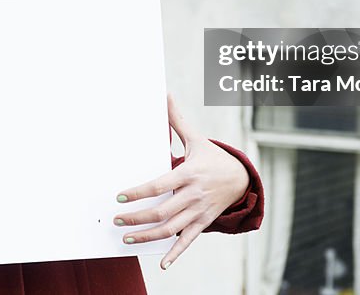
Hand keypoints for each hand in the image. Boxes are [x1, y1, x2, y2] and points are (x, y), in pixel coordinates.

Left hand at [114, 93, 248, 269]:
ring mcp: (199, 212)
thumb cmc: (213, 157)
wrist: (242, 178)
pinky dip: (175, 254)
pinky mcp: (203, 223)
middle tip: (117, 221)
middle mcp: (193, 195)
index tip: (120, 197)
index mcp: (188, 173)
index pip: (159, 185)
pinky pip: (188, 241)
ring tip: (127, 238)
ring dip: (148, 236)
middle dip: (137, 218)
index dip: (139, 193)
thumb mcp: (196, 138)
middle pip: (162, 211)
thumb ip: (176, 121)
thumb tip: (165, 95)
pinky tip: (162, 264)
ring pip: (171, 229)